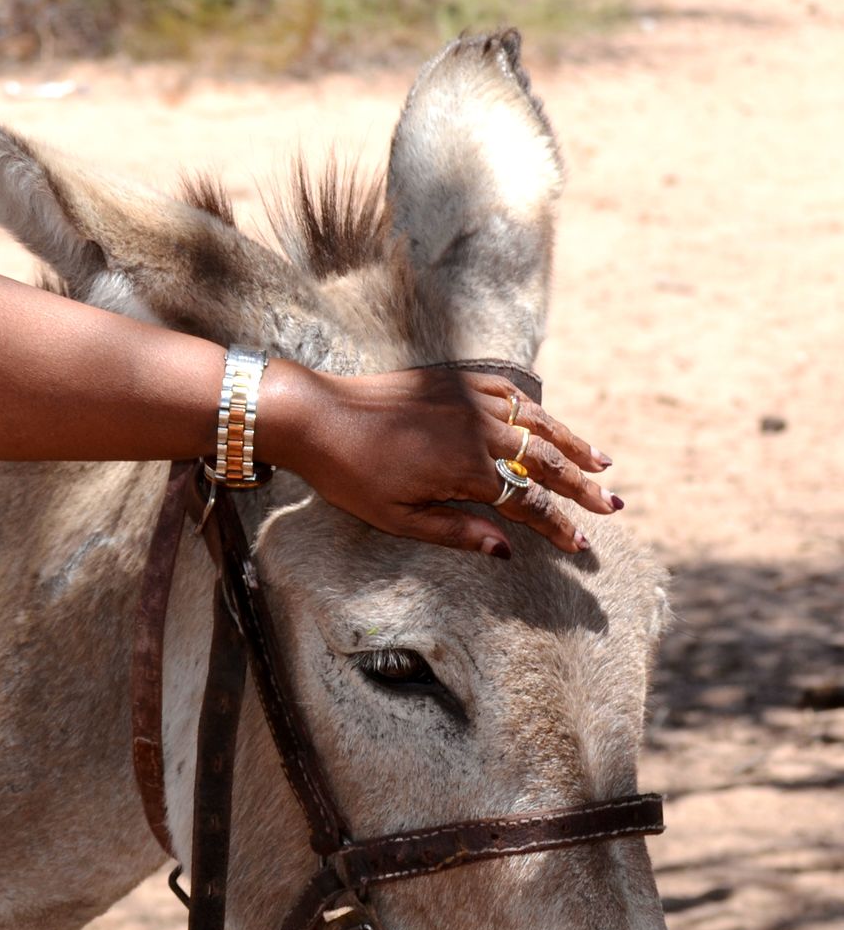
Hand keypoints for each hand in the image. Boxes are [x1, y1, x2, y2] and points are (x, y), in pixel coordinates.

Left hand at [259, 361, 617, 557]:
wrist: (315, 413)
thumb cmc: (348, 473)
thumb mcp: (398, 518)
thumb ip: (457, 531)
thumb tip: (507, 550)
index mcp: (466, 471)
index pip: (529, 504)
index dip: (559, 526)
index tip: (584, 544)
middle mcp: (478, 431)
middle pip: (545, 463)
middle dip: (582, 487)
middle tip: (613, 505)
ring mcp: (469, 400)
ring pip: (537, 423)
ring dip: (572, 443)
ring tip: (602, 463)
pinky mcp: (455, 379)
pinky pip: (509, 392)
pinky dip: (536, 409)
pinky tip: (548, 422)